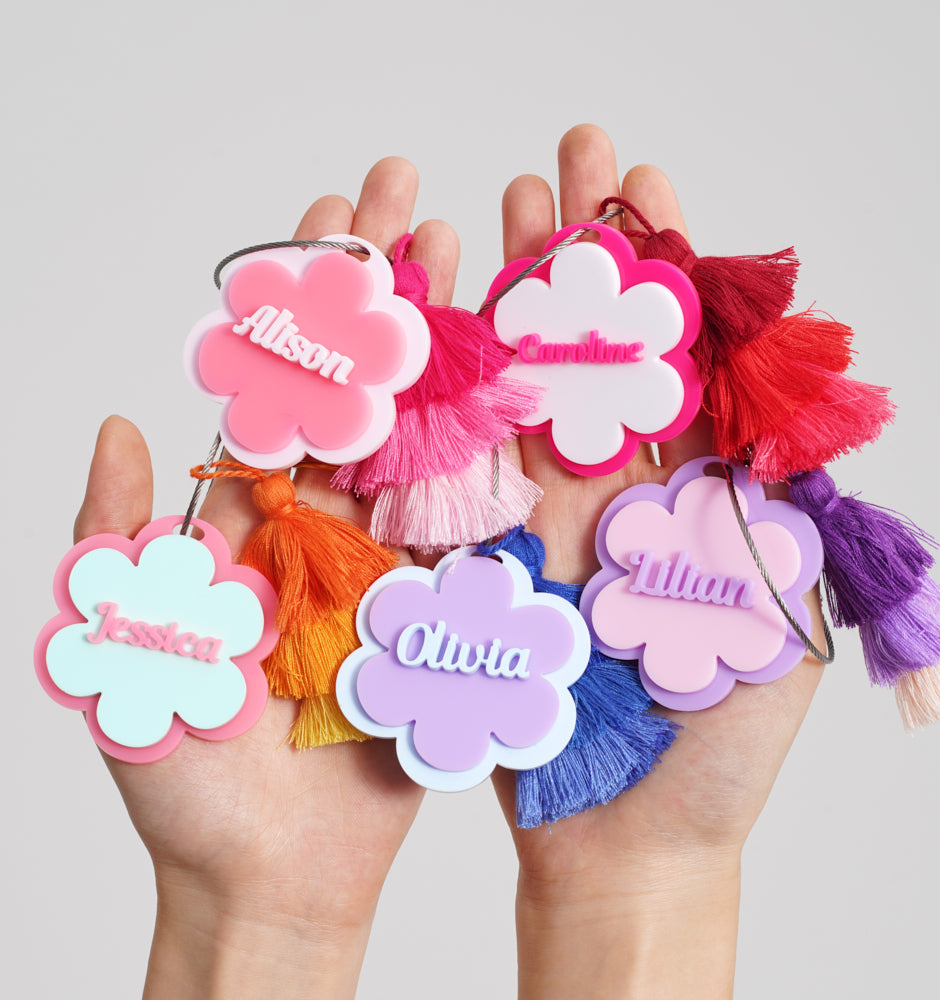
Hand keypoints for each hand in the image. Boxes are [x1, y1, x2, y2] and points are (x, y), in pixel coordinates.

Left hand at [73, 158, 458, 999]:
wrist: (274, 880)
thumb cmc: (190, 783)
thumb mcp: (133, 652)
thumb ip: (127, 539)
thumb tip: (126, 420)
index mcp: (255, 519)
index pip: (290, 381)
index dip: (312, 296)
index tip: (338, 209)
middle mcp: (333, 526)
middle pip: (372, 389)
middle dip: (394, 290)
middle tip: (423, 198)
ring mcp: (401, 565)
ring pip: (439, 442)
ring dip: (465, 351)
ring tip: (495, 259)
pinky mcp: (455, 617)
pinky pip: (487, 530)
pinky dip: (515, 461)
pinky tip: (547, 386)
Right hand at [497, 124, 825, 998]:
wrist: (621, 850)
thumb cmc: (710, 762)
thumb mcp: (780, 643)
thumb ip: (785, 537)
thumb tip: (793, 429)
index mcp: (681, 500)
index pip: (669, 359)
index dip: (658, 273)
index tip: (643, 185)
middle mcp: (604, 498)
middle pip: (584, 353)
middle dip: (574, 254)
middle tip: (560, 162)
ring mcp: (532, 527)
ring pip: (509, 395)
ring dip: (498, 301)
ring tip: (482, 212)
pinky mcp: (468, 572)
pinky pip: (441, 476)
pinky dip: (426, 402)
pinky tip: (411, 327)